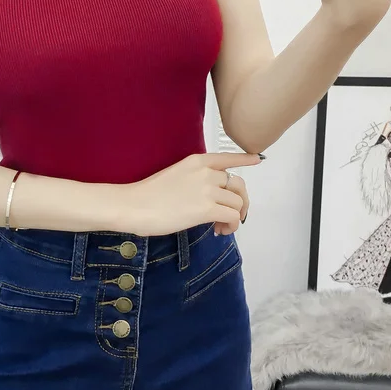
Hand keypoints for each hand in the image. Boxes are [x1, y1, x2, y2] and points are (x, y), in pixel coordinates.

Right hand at [120, 152, 261, 236]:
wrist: (133, 205)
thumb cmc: (146, 195)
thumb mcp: (174, 177)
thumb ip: (194, 181)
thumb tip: (209, 198)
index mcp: (196, 161)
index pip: (226, 158)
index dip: (244, 159)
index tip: (257, 160)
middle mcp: (206, 172)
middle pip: (239, 185)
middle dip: (241, 202)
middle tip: (232, 216)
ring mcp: (208, 189)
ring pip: (238, 203)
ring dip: (235, 217)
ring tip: (220, 227)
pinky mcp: (207, 209)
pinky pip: (233, 217)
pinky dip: (231, 226)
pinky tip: (219, 231)